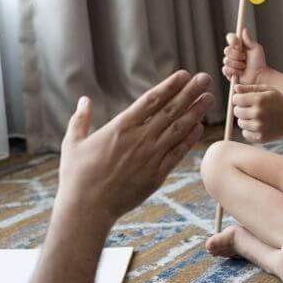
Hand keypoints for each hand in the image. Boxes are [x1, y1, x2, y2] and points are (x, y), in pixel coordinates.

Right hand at [57, 70, 213, 222]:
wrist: (88, 207)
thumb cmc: (77, 176)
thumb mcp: (73, 143)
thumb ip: (80, 119)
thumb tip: (84, 100)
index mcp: (120, 126)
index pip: (151, 100)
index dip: (170, 86)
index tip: (184, 75)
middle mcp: (139, 138)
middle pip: (170, 110)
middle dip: (190, 93)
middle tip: (206, 79)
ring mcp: (150, 156)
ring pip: (178, 129)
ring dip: (196, 112)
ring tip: (209, 98)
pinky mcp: (156, 175)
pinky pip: (177, 153)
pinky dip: (189, 139)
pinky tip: (199, 128)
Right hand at [222, 27, 267, 84]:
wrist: (259, 76)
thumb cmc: (259, 63)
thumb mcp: (256, 49)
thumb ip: (249, 40)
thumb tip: (243, 30)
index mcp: (239, 46)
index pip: (230, 38)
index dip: (232, 40)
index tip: (238, 44)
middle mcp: (233, 53)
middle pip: (226, 50)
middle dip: (236, 55)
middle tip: (245, 58)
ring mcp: (230, 63)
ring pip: (226, 60)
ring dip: (237, 64)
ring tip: (244, 67)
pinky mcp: (228, 72)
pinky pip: (225, 69)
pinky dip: (234, 71)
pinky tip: (240, 72)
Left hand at [232, 83, 282, 142]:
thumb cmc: (279, 103)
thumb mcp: (268, 90)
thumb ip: (250, 88)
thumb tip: (235, 88)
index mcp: (259, 100)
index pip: (236, 99)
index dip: (238, 98)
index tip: (242, 99)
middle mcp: (258, 114)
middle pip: (236, 111)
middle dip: (240, 109)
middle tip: (250, 108)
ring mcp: (259, 127)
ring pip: (240, 123)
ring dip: (245, 119)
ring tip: (256, 117)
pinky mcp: (260, 138)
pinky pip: (245, 133)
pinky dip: (249, 130)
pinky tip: (258, 125)